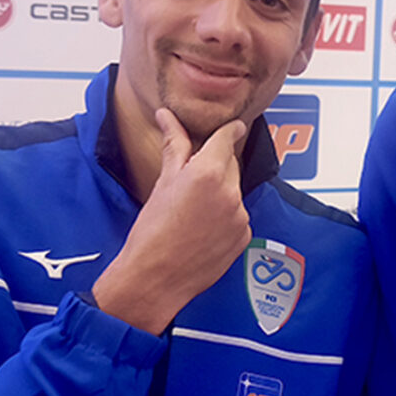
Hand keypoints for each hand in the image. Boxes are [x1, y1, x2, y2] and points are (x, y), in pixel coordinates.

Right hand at [91, 108, 251, 333]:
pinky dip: (226, 216)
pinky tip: (203, 228)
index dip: (229, 130)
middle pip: (231, 164)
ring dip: (221, 192)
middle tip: (192, 179)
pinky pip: (238, 215)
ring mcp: (240, 216)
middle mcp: (230, 192)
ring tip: (193, 210)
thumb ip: (174, 145)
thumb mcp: (162, 182)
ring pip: (234, 190)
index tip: (232, 127)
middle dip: (216, 165)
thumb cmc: (151, 232)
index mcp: (208, 173)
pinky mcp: (244, 237)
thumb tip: (168, 117)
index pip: (227, 138)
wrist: (154, 278)